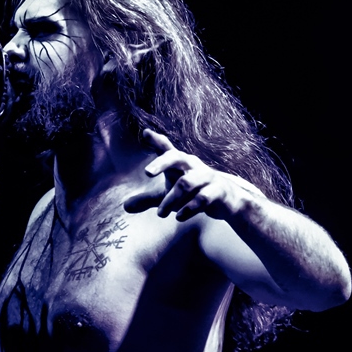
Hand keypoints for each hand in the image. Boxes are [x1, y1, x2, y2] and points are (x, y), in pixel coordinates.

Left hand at [124, 129, 262, 221]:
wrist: (227, 200)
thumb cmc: (193, 192)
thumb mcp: (169, 195)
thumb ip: (148, 199)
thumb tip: (124, 207)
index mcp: (180, 162)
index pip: (166, 149)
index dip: (156, 141)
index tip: (145, 133)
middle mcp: (193, 165)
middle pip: (176, 157)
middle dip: (161, 163)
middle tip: (147, 172)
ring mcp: (207, 177)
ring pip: (186, 184)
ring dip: (171, 200)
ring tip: (160, 214)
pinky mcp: (218, 191)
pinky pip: (202, 199)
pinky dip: (188, 209)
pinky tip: (178, 217)